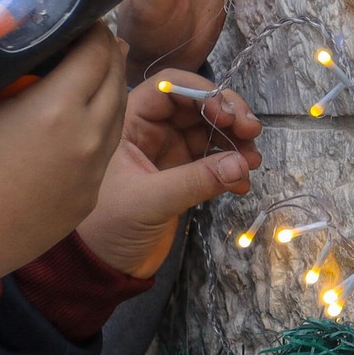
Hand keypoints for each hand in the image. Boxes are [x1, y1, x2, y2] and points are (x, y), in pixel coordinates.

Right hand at [0, 30, 127, 275]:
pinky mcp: (87, 198)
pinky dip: (99, 129)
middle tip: (89, 40)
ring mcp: (91, 172)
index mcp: (56, 109)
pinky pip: (105, 152)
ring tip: (90, 75)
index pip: (96, 52)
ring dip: (108, 90)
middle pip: (116, 79)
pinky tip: (80, 122)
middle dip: (107, 54)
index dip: (93, 29)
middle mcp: (86, 138)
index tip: (82, 19)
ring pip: (117, 117)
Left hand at [77, 73, 263, 278]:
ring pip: (210, 132)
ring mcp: (168, 153)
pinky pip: (214, 161)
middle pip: (197, 105)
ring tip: (252, 161)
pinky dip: (232, 167)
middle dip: (228, 113)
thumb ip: (194, 180)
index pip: (170, 86)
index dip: (202, 92)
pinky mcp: (181, 176)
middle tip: (251, 132)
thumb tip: (241, 163)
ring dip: (235, 141)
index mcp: (129, 122)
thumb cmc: (106, 228)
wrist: (101, 267)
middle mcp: (151, 131)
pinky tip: (242, 183)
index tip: (227, 113)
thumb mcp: (149, 201)